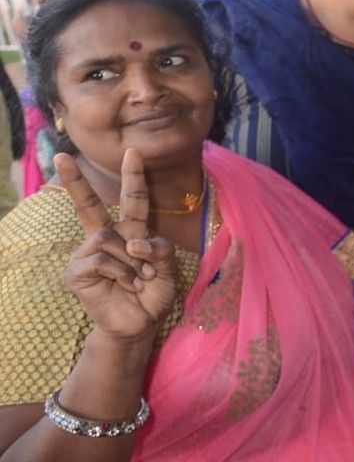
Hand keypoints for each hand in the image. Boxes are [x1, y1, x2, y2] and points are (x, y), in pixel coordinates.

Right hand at [57, 150, 178, 342]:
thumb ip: (159, 247)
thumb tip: (133, 242)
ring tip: (140, 277)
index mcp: (131, 231)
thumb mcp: (169, 266)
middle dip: (74, 181)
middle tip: (63, 158)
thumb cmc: (154, 292)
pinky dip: (122, 272)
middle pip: (88, 205)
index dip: (133, 176)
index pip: (132, 200)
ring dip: (131, 259)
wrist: (141, 323)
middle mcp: (106, 238)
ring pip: (107, 237)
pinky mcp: (77, 272)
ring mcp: (88, 254)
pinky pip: (101, 259)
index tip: (133, 152)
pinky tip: (127, 285)